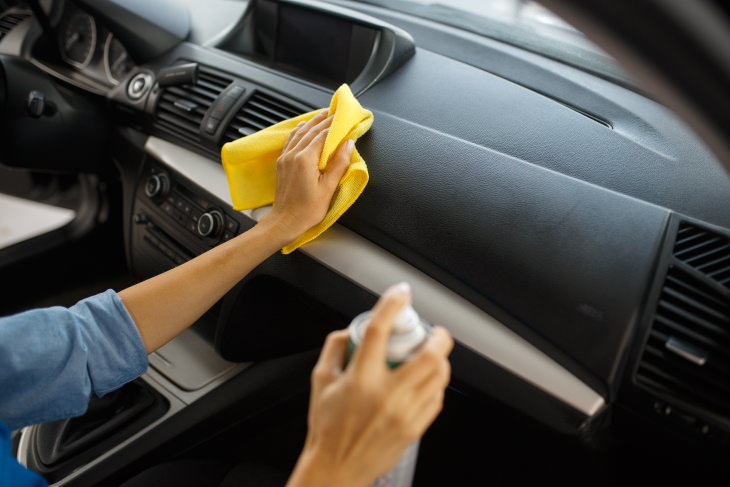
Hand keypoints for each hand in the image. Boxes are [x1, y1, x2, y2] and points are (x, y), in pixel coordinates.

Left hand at [262, 109, 353, 241]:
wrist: (285, 221)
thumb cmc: (307, 209)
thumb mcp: (328, 188)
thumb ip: (339, 163)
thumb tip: (348, 144)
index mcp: (304, 159)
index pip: (322, 135)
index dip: (334, 126)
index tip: (343, 119)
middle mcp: (293, 154)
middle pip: (310, 131)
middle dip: (324, 120)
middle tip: (335, 113)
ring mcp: (285, 158)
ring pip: (299, 133)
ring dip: (311, 123)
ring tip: (322, 115)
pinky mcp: (281, 163)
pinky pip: (290, 141)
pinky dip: (298, 131)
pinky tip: (303, 127)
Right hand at [287, 283, 453, 486]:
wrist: (337, 468)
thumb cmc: (327, 427)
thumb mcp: (320, 381)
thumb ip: (335, 348)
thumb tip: (353, 330)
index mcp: (360, 379)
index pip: (379, 331)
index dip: (392, 305)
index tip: (400, 293)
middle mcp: (386, 395)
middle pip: (428, 355)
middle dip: (438, 336)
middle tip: (434, 331)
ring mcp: (404, 413)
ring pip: (438, 376)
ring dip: (440, 359)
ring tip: (432, 355)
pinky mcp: (415, 428)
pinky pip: (436, 398)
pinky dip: (436, 384)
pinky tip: (427, 380)